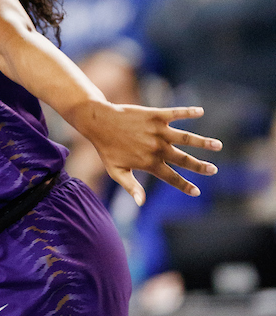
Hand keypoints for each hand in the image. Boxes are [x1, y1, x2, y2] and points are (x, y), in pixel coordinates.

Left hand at [71, 102, 220, 205]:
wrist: (98, 122)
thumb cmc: (107, 148)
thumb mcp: (116, 171)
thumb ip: (131, 187)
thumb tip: (141, 203)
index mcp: (149, 163)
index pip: (172, 178)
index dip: (185, 186)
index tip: (197, 192)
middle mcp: (157, 147)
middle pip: (184, 159)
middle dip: (200, 166)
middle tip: (214, 171)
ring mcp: (158, 131)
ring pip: (186, 137)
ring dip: (203, 142)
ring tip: (217, 145)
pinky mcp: (156, 115)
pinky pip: (176, 113)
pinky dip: (188, 112)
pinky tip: (200, 111)